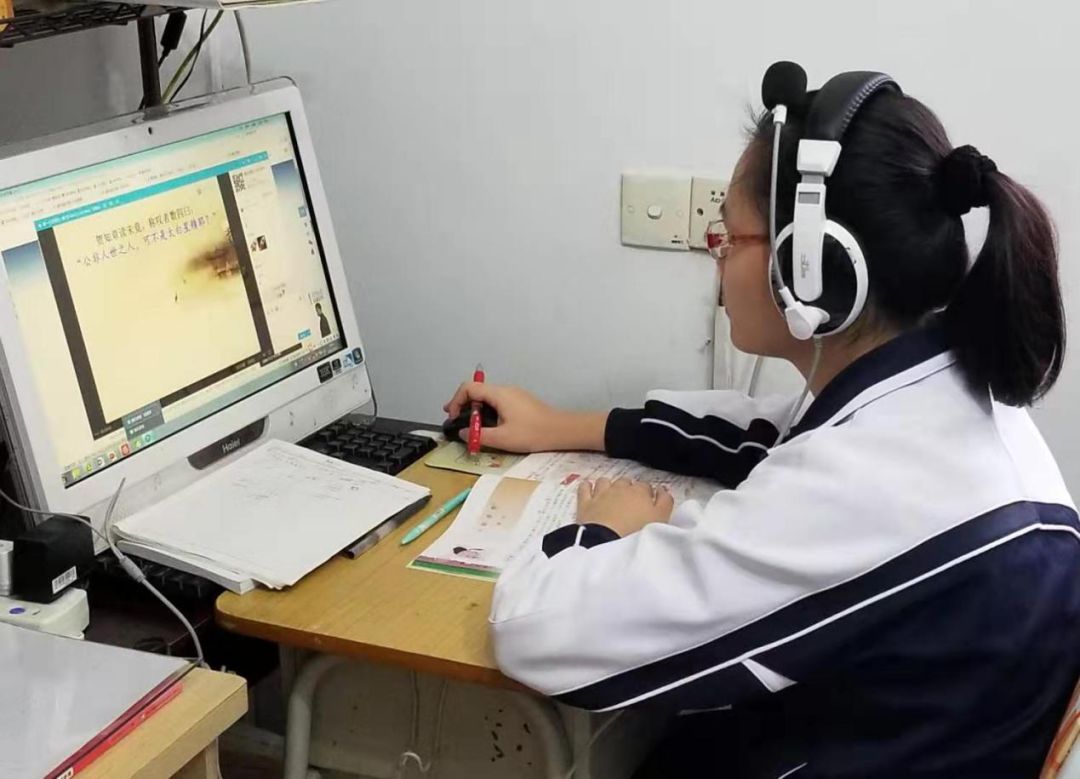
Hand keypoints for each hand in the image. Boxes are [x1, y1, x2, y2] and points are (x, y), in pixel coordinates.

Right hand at [443, 383, 606, 452]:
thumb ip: (479, 435)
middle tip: (454, 418)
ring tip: (469, 424)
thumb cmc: (534, 433)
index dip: (456, 400)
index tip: (452, 416)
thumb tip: (463, 433)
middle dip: (463, 404)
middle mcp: (505, 390)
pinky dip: (487, 410)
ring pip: (487, 396)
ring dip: (475, 408)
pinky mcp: (520, 402)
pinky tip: (488, 424)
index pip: (469, 388)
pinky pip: (497, 401)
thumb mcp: (502, 439)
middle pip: (477, 390)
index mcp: (499, 394)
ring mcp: (514, 395)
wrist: (562, 430)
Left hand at [576, 478, 673, 536]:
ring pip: (605, 481)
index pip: (646, 486)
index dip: (647, 494)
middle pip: (626, 482)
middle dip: (628, 489)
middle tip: (629, 504)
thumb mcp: (660, 518)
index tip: (647, 504)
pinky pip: (585, 487)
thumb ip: (665, 502)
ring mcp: (601, 493)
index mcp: (640, 492)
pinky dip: (588, 487)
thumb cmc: (637, 532)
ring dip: (608, 486)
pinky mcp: (585, 502)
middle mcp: (620, 488)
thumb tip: (663, 490)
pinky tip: (590, 492)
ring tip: (611, 497)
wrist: (607, 542)